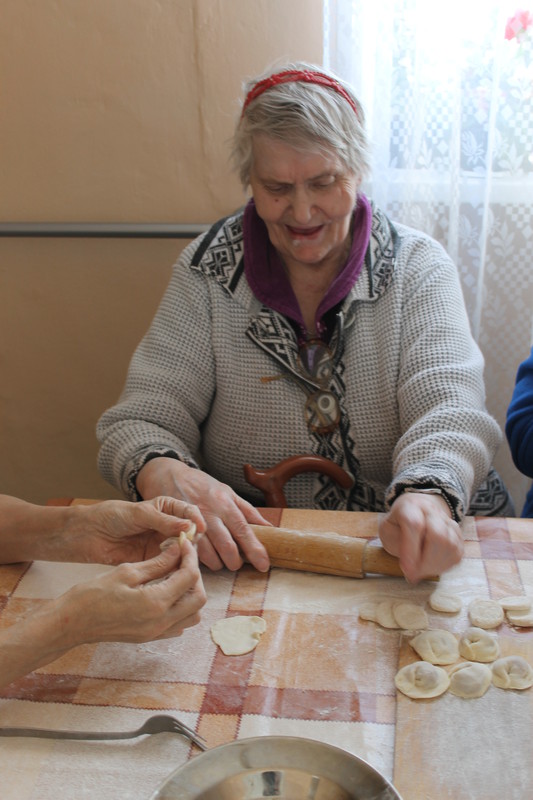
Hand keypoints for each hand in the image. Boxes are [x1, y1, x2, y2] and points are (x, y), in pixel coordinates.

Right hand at [57, 538, 205, 645]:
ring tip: (175, 575)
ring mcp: (156, 634)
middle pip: (199, 599)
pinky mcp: (150, 638)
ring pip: (192, 614)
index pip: (190, 577)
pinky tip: (167, 592)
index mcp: (155, 603)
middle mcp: (161, 622)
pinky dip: (181, 608)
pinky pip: (179, 624)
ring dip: (190, 593)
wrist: (71, 623)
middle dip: (195, 576)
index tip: (183, 543)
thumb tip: (178, 549)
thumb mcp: (126, 571)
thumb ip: (157, 562)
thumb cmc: (92, 595)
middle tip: (182, 559)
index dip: (190, 556)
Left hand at [64, 496, 206, 564]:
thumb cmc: (113, 516)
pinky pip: (169, 565)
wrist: (90, 534)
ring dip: (184, 555)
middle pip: (189, 534)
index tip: (199, 529)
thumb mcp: (140, 514)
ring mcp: (161, 544)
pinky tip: (173, 568)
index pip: (189, 513)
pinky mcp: (153, 560)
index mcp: (167, 508)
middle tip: (189, 546)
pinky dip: (174, 567)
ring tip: (182, 558)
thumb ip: (164, 521)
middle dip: (192, 540)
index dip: (197, 520)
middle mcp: (168, 526)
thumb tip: (189, 526)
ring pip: (182, 550)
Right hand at [136, 458, 270, 571]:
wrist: (168, 475)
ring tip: (220, 561)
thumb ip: (248, 511)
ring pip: (207, 553)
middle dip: (234, 561)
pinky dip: (199, 559)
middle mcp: (209, 512)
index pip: (243, 530)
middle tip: (236, 564)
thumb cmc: (202, 486)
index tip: (263, 565)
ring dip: (217, 563)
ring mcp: (191, 521)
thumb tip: (270, 528)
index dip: (254, 549)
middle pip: (226, 545)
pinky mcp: (175, 528)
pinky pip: (190, 551)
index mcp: (224, 502)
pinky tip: (203, 558)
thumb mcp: (227, 492)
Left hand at [378, 492, 463, 582]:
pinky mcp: (458, 535)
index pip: (414, 524)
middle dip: (425, 561)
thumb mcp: (387, 530)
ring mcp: (448, 522)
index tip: (406, 569)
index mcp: (410, 506)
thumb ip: (396, 543)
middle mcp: (432, 511)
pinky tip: (430, 567)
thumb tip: (410, 565)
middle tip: (412, 574)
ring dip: (434, 566)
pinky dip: (443, 566)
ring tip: (420, 570)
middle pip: (438, 534)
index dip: (411, 549)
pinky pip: (456, 553)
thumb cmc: (398, 525)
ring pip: (450, 545)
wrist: (416, 514)